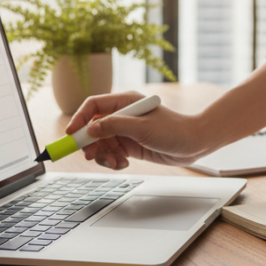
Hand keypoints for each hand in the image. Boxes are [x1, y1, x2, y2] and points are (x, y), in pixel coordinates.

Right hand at [64, 91, 213, 170]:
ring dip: (103, 155)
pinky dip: (113, 161)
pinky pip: (111, 153)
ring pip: (101, 144)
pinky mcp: (130, 145)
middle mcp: (122, 115)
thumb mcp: (142, 128)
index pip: (93, 106)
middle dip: (90, 143)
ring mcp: (125, 131)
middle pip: (93, 127)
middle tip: (91, 156)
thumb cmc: (173, 129)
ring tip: (116, 162)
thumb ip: (114, 126)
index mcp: (125, 102)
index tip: (71, 134)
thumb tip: (91, 129)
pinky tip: (124, 163)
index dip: (79, 119)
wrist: (194, 143)